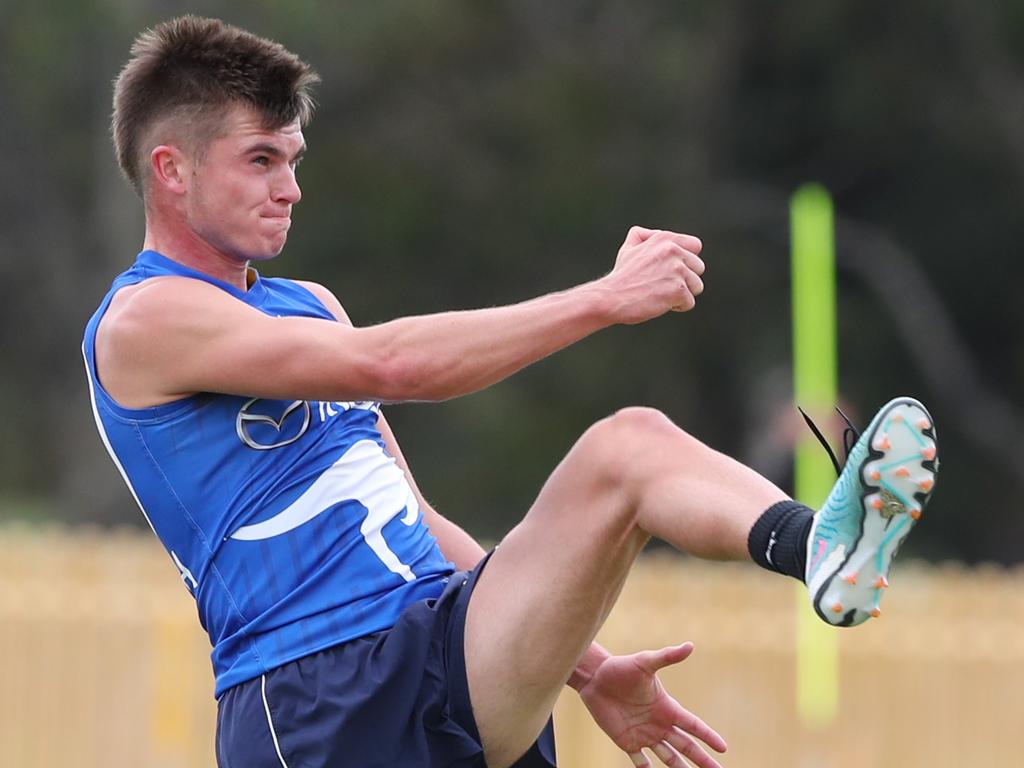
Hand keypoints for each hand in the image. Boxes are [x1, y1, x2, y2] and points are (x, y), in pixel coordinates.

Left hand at [576, 642, 726, 767]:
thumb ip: (666, 656)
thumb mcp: (645, 662)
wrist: (595, 677)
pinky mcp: (627, 741)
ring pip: (669, 757)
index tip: (724, 748)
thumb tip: (689, 645)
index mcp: (667, 707)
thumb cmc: (621, 667)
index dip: (708, 736)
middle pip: (686, 746)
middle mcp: (659, 724)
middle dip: (702, 760)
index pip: (693, 725)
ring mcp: (645, 734)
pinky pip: (640, 761)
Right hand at [602, 227, 705, 323]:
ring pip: (697, 286)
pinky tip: (659, 303)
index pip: (695, 246)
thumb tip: (656, 234)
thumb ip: (644, 236)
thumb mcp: (628, 248)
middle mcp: (673, 251)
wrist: (611, 297)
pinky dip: (677, 307)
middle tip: (662, 285)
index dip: (687, 260)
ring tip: (660, 294)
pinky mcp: (678, 289)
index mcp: (664, 239)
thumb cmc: (621, 276)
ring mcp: (677, 270)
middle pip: (699, 268)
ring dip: (681, 294)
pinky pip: (689, 302)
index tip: (671, 270)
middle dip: (685, 279)